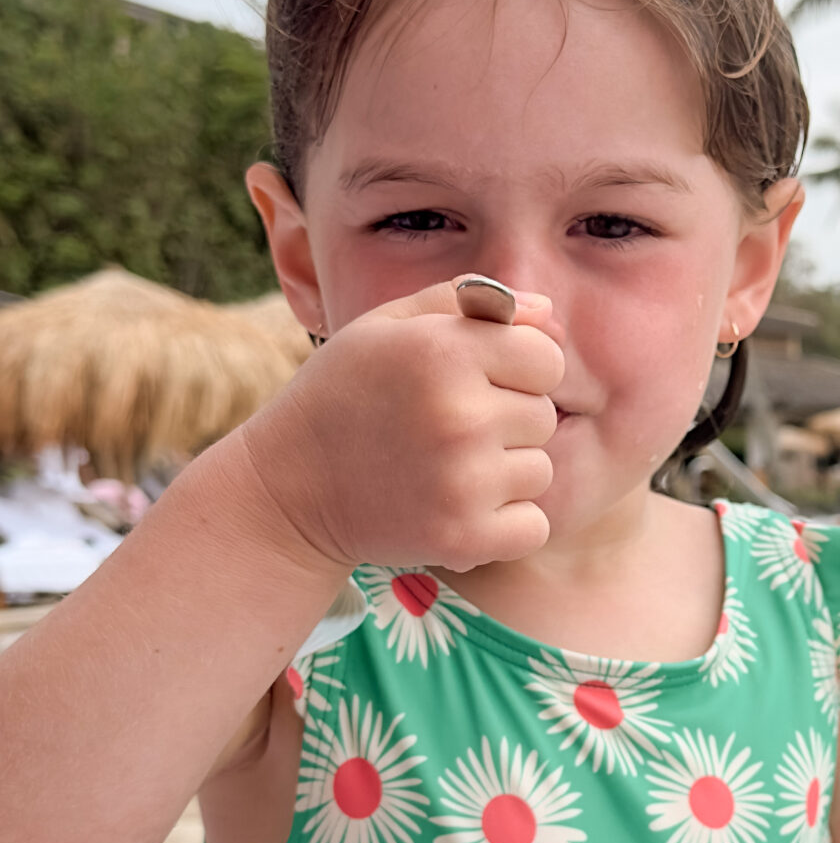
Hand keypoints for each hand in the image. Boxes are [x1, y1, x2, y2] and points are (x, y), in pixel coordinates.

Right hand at [235, 279, 563, 575]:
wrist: (288, 490)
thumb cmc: (343, 397)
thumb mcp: (387, 327)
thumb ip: (466, 304)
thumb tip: (547, 313)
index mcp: (443, 351)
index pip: (546, 357)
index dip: (518, 370)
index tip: (480, 382)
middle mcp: (459, 414)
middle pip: (544, 415)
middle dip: (507, 421)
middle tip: (447, 430)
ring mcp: (463, 481)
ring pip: (539, 471)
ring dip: (504, 474)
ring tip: (445, 469)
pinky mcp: (463, 538)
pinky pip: (533, 527)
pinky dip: (504, 525)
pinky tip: (457, 508)